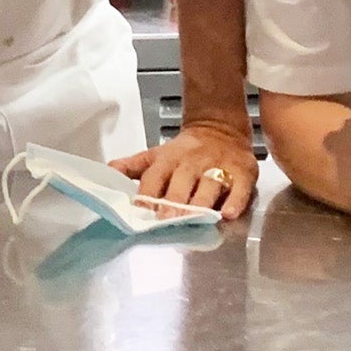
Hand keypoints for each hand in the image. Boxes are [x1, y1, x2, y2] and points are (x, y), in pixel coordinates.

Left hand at [113, 120, 256, 219]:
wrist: (220, 128)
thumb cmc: (184, 151)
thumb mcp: (155, 156)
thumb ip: (132, 167)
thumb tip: (107, 172)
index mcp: (167, 160)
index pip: (154, 178)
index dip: (147, 196)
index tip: (141, 214)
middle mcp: (191, 163)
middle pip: (181, 184)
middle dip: (173, 203)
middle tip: (167, 221)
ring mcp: (218, 167)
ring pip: (209, 185)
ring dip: (201, 204)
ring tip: (195, 220)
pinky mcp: (242, 172)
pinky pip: (240, 188)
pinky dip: (235, 201)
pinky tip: (228, 215)